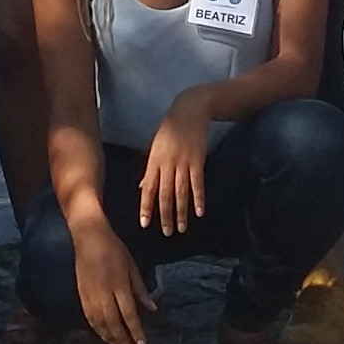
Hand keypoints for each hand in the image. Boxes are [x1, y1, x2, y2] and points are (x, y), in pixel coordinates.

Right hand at [71, 218, 156, 343]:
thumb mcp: (132, 266)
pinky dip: (97, 329)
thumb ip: (141, 289)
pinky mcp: (81, 294)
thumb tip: (152, 308)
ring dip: (109, 338)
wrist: (88, 237)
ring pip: (100, 323)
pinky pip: (89, 317)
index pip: (129, 314)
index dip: (135, 330)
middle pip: (113, 322)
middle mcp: (104, 293)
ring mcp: (91, 295)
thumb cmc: (114, 249)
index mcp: (119, 285)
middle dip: (122, 339)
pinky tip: (103, 336)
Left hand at [138, 94, 213, 234]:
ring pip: (180, 192)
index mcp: (154, 161)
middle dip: (164, 215)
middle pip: (165, 194)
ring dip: (181, 212)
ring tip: (181, 229)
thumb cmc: (170, 129)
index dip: (146, 207)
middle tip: (166, 233)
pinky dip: (198, 198)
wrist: (189, 110)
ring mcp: (183, 162)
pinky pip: (197, 183)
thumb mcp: (155, 146)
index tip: (145, 224)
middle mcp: (167, 163)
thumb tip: (144, 188)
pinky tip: (199, 212)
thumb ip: (151, 169)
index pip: (148, 189)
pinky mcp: (198, 160)